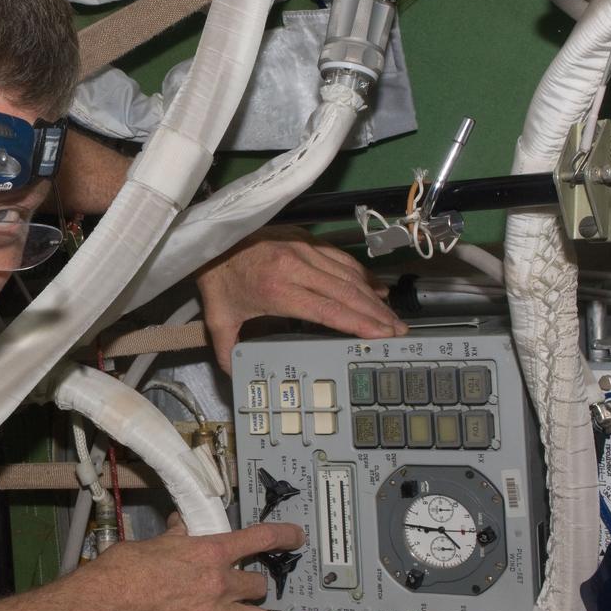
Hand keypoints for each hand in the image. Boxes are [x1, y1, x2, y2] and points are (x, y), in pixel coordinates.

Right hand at [82, 515, 304, 610]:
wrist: (106, 601)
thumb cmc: (123, 571)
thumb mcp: (155, 541)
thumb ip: (177, 536)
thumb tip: (181, 527)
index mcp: (210, 552)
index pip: (260, 539)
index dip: (284, 536)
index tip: (294, 536)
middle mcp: (219, 583)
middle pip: (261, 585)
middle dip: (254, 585)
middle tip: (243, 585)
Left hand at [196, 226, 407, 372]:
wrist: (212, 234)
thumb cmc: (217, 278)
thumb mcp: (218, 317)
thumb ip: (227, 349)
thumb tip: (234, 376)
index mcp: (276, 289)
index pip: (326, 309)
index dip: (356, 322)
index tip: (381, 335)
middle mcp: (296, 266)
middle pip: (345, 293)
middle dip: (376, 314)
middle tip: (399, 332)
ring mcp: (303, 249)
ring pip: (348, 275)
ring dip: (373, 296)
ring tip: (392, 316)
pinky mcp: (306, 238)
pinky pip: (341, 259)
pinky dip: (361, 275)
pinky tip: (375, 289)